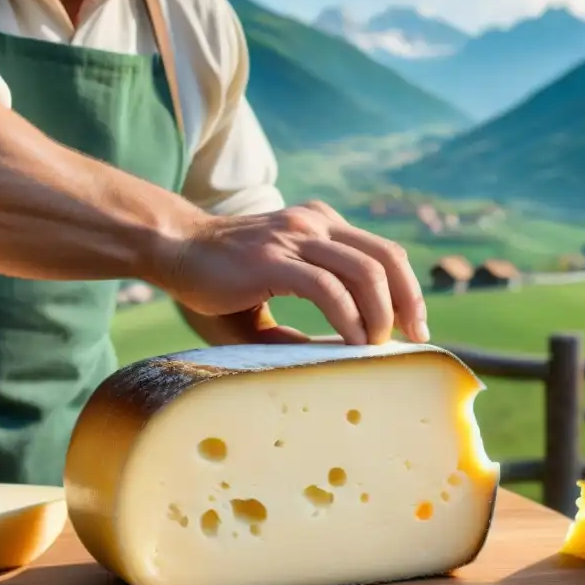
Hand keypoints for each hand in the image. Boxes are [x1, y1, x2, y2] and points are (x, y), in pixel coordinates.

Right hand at [159, 200, 428, 345]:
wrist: (172, 249)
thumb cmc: (217, 279)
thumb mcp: (271, 293)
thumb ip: (303, 318)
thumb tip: (331, 360)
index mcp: (319, 225)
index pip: (382, 251)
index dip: (406, 289)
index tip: (410, 327)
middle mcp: (314, 223)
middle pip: (386, 257)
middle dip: (408, 302)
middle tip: (412, 341)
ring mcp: (295, 237)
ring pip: (364, 271)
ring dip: (381, 314)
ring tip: (378, 347)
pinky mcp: (273, 259)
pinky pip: (327, 287)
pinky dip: (348, 317)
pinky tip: (353, 341)